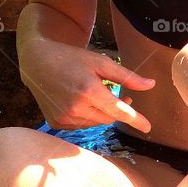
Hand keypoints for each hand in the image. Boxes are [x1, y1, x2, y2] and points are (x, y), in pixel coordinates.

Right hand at [20, 40, 154, 132]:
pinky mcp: (56, 122)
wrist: (37, 62)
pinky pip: (81, 125)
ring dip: (101, 112)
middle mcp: (76, 108)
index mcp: (89, 91)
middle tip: (123, 97)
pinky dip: (86, 116)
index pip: (119, 111)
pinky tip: (79, 101)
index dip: (135, 119)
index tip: (148, 128)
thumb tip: (150, 85)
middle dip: (118, 110)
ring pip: (95, 123)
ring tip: (96, 95)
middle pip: (108, 118)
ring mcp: (64, 117)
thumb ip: (126, 76)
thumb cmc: (72, 58)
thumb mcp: (101, 62)